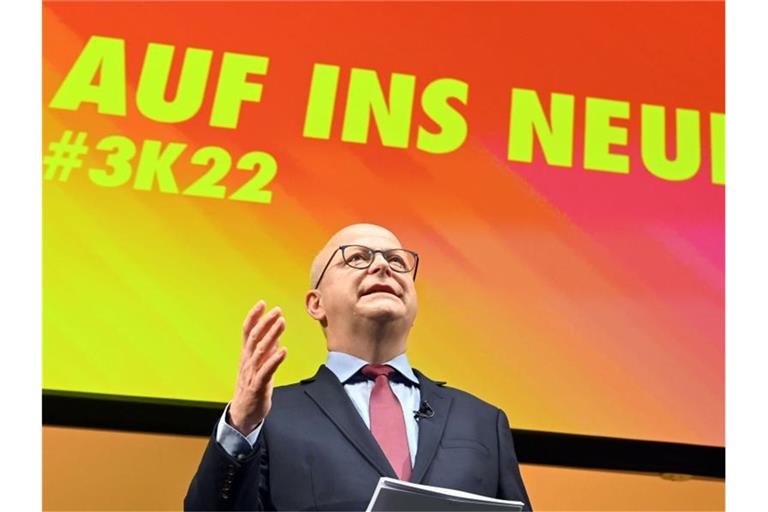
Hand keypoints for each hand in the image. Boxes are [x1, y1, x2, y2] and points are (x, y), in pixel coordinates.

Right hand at [228, 301, 287, 434]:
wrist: (243, 414)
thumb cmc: (252, 387)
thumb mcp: (259, 365)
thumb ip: (266, 350)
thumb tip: (275, 334)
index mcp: (246, 355)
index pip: (247, 332)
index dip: (254, 317)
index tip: (262, 303)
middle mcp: (247, 362)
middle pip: (255, 338)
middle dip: (265, 322)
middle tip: (277, 310)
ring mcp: (251, 373)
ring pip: (260, 351)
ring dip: (271, 336)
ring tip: (281, 323)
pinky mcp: (257, 386)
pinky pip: (266, 371)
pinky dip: (274, 360)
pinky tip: (283, 351)